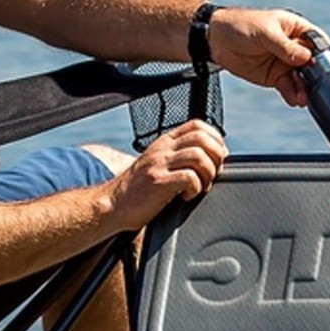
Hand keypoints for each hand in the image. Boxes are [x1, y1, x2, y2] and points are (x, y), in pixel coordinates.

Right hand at [107, 121, 227, 229]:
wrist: (113, 205)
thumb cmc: (139, 190)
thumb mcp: (158, 164)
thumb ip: (179, 157)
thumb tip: (212, 158)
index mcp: (164, 143)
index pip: (198, 125)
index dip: (215, 140)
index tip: (216, 159)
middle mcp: (162, 149)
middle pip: (202, 138)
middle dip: (216, 156)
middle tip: (212, 174)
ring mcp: (159, 164)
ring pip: (199, 156)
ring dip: (208, 174)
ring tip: (201, 186)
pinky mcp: (158, 182)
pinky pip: (189, 177)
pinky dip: (196, 188)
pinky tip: (186, 196)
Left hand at [208, 7, 318, 106]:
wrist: (216, 39)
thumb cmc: (241, 25)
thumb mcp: (264, 33)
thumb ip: (284, 46)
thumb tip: (306, 58)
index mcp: (297, 30)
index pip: (317, 42)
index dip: (323, 54)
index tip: (322, 66)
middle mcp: (295, 48)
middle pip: (312, 64)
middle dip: (314, 77)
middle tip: (314, 88)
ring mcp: (285, 63)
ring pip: (300, 78)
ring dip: (303, 89)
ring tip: (303, 98)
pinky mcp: (274, 76)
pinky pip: (287, 87)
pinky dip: (292, 94)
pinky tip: (295, 100)